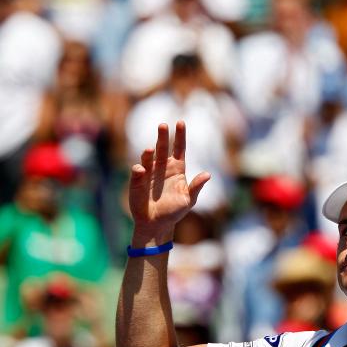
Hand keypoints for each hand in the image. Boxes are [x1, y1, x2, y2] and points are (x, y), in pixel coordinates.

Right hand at [128, 122, 209, 244]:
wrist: (157, 224)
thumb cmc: (175, 211)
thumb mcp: (189, 200)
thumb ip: (196, 186)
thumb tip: (208, 174)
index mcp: (177, 169)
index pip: (179, 148)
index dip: (180, 136)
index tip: (180, 122)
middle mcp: (163, 167)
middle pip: (163, 148)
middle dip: (163, 136)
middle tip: (163, 125)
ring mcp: (149, 172)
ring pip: (148, 156)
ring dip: (149, 151)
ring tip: (150, 148)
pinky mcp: (137, 180)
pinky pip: (137, 171)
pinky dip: (139, 168)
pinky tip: (141, 169)